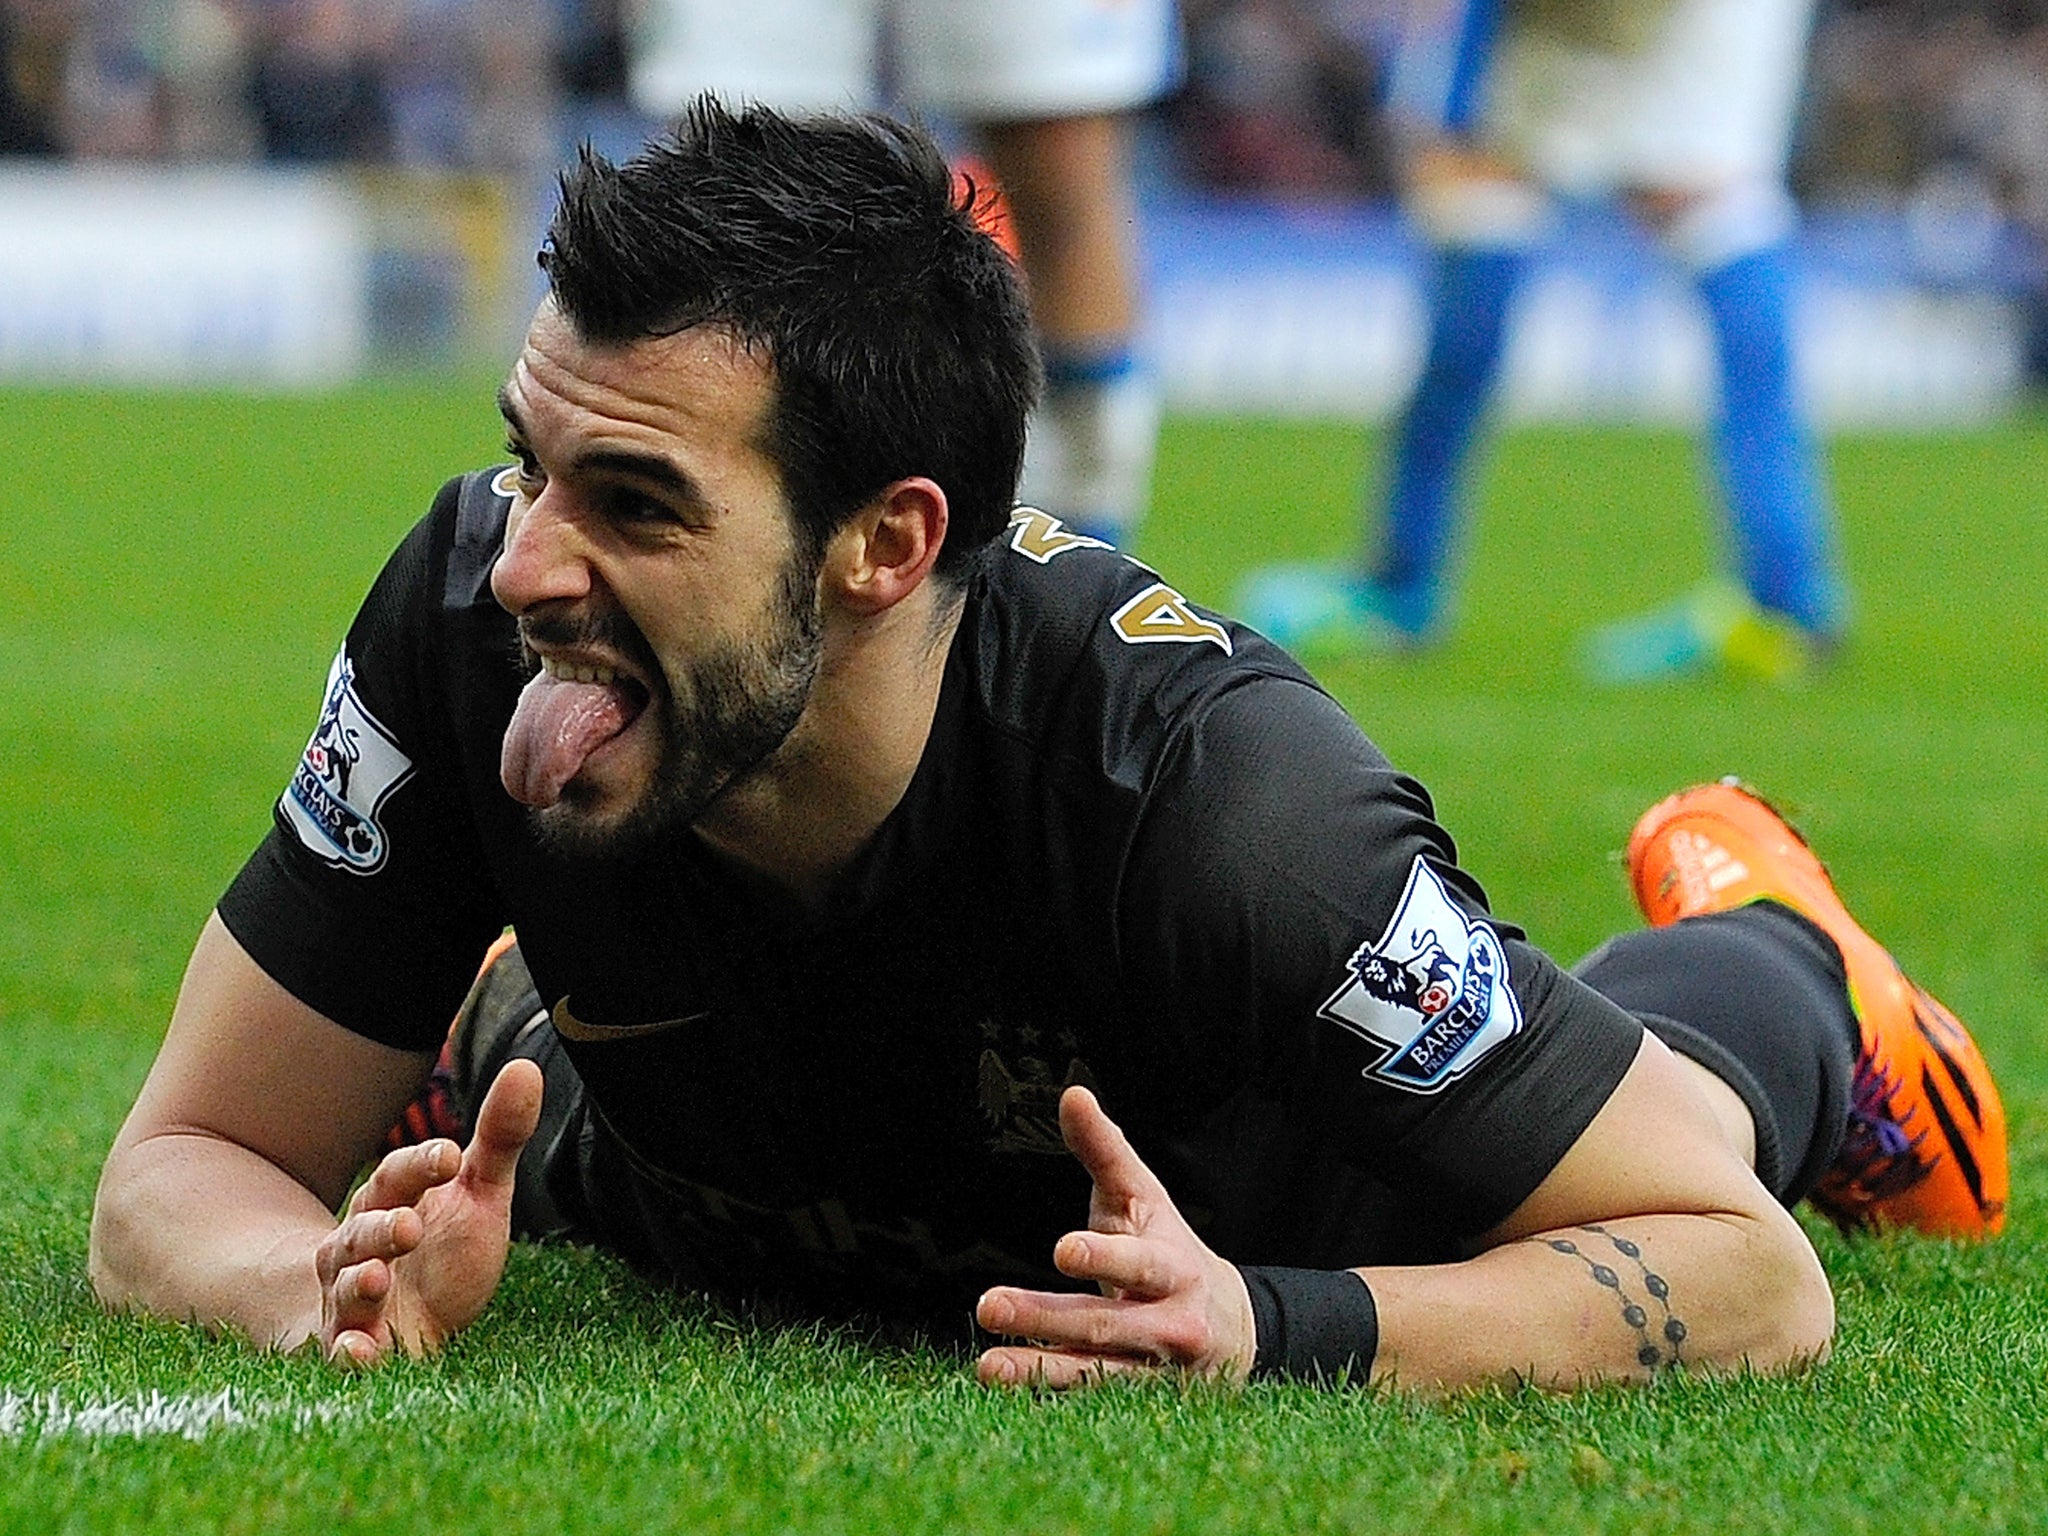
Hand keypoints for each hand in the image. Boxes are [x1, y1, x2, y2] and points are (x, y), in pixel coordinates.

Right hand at [315, 1059, 542, 1365]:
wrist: (409, 1318)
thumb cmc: (444, 1247)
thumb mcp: (479, 1192)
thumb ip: (499, 1138)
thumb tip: (526, 1069)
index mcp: (391, 1201)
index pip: (398, 1176)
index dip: (420, 1164)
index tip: (452, 1155)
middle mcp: (360, 1248)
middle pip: (360, 1232)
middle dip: (381, 1228)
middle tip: (409, 1225)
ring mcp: (353, 1300)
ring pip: (345, 1288)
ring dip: (357, 1284)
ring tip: (377, 1277)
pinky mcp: (359, 1347)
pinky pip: (344, 1351)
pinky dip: (349, 1352)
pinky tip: (358, 1353)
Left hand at [975, 1085, 1256, 1388]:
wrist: (1230, 1329)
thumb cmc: (1169, 1248)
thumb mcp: (1144, 1198)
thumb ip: (1105, 1151)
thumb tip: (1072, 1093)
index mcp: (1174, 1267)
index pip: (1140, 1263)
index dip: (1104, 1256)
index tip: (1062, 1249)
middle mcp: (1170, 1324)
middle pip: (1105, 1322)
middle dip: (1045, 1317)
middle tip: (988, 1305)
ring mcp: (1154, 1371)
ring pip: (1095, 1373)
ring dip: (1038, 1370)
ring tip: (987, 1367)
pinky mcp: (1137, 1404)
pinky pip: (1090, 1402)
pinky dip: (1049, 1395)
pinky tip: (1005, 1388)